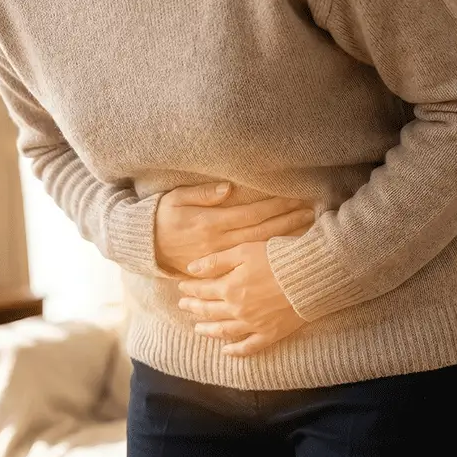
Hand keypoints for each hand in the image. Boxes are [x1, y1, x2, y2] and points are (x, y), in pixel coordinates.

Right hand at [155, 182, 313, 273]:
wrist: (145, 248)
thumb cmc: (159, 218)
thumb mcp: (175, 199)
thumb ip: (202, 194)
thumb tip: (229, 188)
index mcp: (211, 224)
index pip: (251, 213)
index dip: (275, 205)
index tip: (296, 197)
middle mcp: (219, 243)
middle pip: (261, 231)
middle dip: (287, 221)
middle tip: (311, 211)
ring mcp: (220, 258)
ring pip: (257, 248)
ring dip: (282, 238)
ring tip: (305, 228)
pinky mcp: (217, 268)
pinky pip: (246, 261)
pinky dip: (267, 254)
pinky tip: (283, 250)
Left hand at [177, 242, 305, 355]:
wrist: (309, 276)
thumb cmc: (277, 258)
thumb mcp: (243, 251)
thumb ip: (216, 261)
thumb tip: (190, 268)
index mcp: (229, 288)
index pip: (203, 290)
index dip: (190, 288)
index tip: (182, 286)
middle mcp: (237, 309)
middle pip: (209, 310)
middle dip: (193, 307)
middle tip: (183, 306)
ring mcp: (253, 324)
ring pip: (224, 331)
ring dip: (208, 330)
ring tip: (197, 328)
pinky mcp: (270, 333)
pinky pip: (249, 346)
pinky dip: (236, 351)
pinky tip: (226, 351)